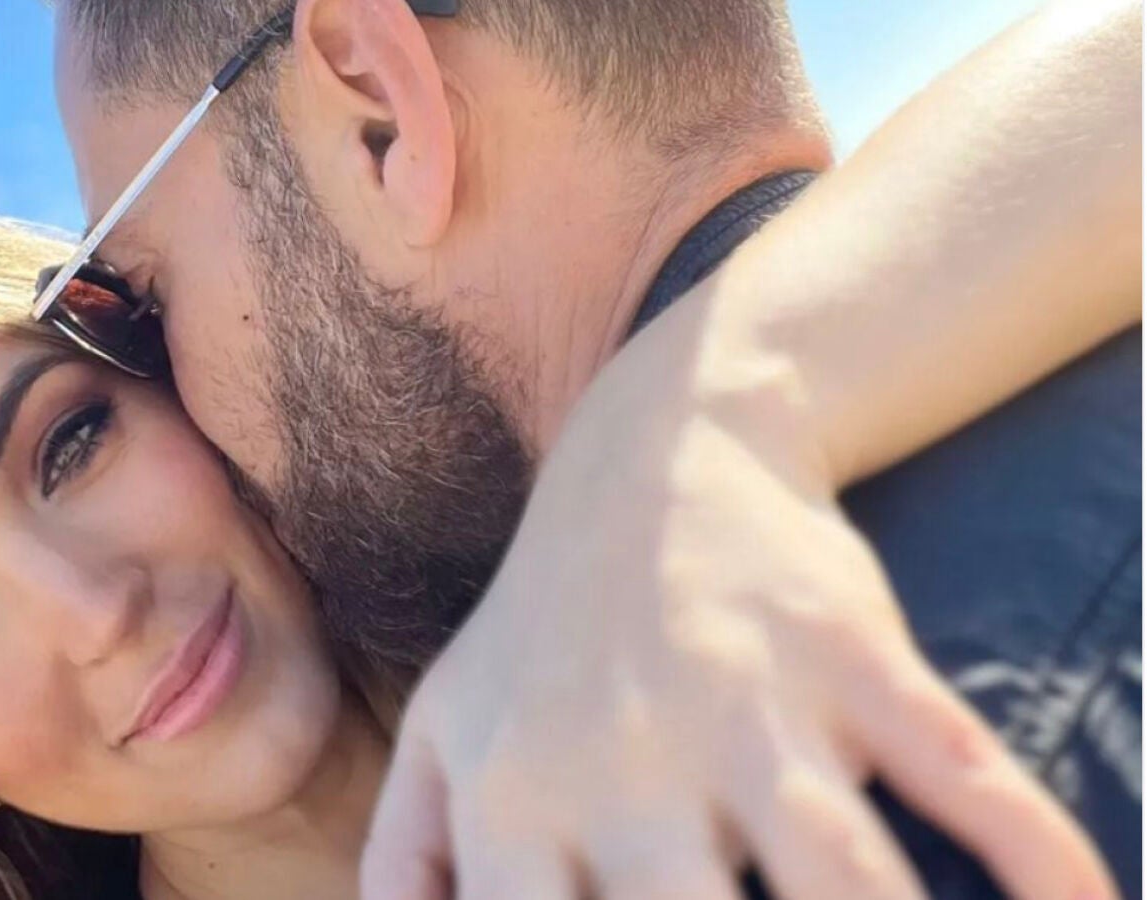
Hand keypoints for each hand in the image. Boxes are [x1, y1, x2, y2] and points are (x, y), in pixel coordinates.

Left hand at [360, 371, 1115, 899]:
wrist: (656, 452)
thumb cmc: (540, 628)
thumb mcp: (444, 727)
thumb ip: (406, 862)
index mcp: (516, 799)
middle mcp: (629, 762)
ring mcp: (753, 705)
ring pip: (845, 878)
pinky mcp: (855, 656)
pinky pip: (965, 773)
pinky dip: (1041, 858)